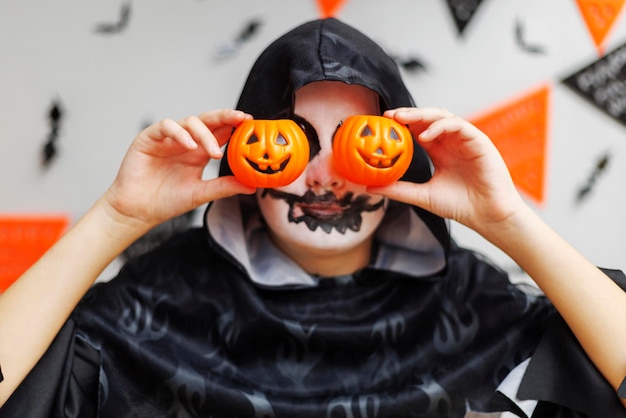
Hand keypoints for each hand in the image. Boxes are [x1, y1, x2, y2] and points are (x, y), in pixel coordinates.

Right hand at [103, 109, 254, 229]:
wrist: (138, 211)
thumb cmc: (167, 201)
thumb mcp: (201, 194)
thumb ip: (224, 187)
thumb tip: (252, 184)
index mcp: (199, 153)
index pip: (220, 132)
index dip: (235, 126)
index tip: (251, 124)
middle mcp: (186, 142)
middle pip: (208, 120)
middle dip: (225, 116)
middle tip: (241, 118)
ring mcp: (168, 139)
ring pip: (190, 122)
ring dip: (204, 133)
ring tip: (214, 152)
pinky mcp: (149, 138)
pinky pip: (166, 127)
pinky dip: (179, 133)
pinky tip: (189, 145)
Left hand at [369, 107, 524, 235]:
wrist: (488, 216)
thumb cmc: (460, 206)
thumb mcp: (422, 196)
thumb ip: (399, 189)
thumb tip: (370, 188)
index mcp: (440, 151)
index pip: (418, 130)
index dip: (401, 124)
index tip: (382, 124)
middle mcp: (452, 142)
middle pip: (428, 119)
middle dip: (408, 114)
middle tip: (389, 115)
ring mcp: (466, 140)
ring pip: (442, 116)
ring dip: (422, 115)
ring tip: (402, 119)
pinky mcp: (479, 141)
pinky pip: (458, 125)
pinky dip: (440, 126)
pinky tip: (425, 136)